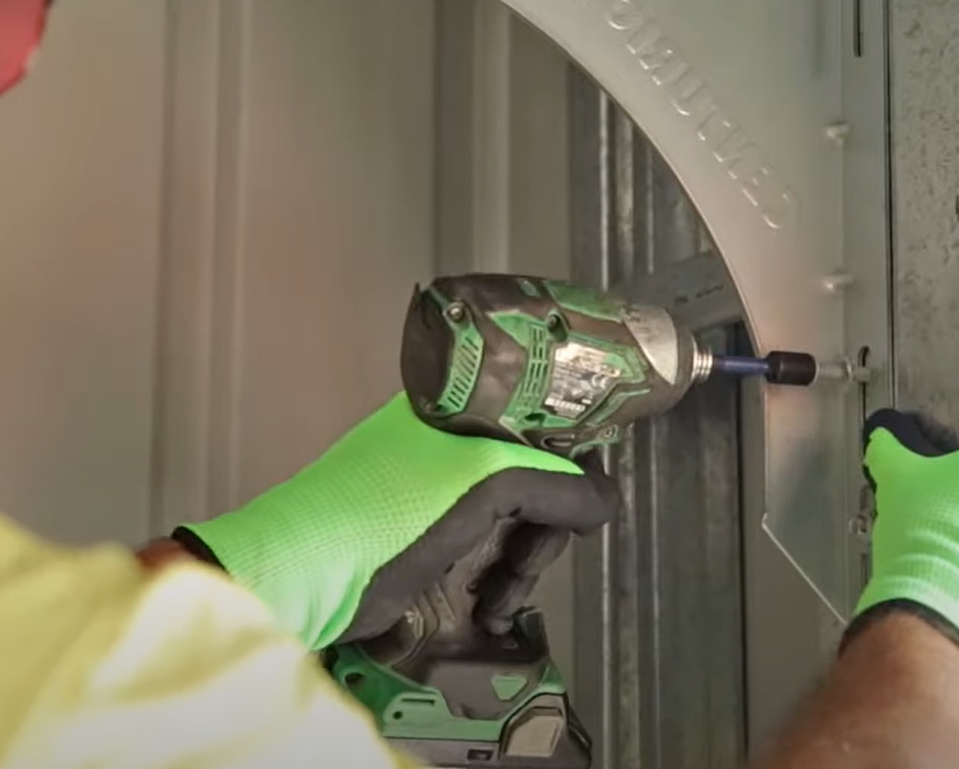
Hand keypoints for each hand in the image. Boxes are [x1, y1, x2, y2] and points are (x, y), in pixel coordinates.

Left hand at [174, 393, 618, 650]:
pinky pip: (490, 548)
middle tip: (527, 567)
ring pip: (517, 519)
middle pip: (539, 477)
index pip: (549, 421)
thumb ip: (559, 485)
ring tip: (499, 599)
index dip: (576, 462)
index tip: (583, 510)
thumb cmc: (384, 515)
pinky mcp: (428, 535)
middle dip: (543, 531)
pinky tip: (487, 605)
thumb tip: (605, 501)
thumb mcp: (488, 484)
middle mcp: (455, 439)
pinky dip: (498, 579)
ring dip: (521, 564)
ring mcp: (439, 489)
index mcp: (465, 405)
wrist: (301, 576)